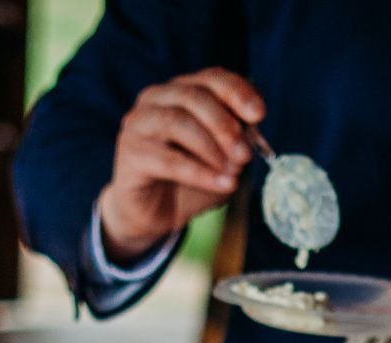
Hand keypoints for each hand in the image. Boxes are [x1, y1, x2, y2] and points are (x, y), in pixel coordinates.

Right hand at [98, 69, 263, 263]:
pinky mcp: (131, 153)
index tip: (259, 114)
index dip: (237, 92)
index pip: (211, 78)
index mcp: (180, 91)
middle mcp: (156, 99)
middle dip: (225, 125)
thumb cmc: (186, 183)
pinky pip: (169, 159)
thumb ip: (236, 142)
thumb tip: (251, 134)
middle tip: (245, 154)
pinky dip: (200, 173)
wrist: (152, 217)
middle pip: (194, 97)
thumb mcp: (221, 159)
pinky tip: (221, 184)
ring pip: (178, 122)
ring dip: (211, 147)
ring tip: (233, 171)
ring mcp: (139, 123)